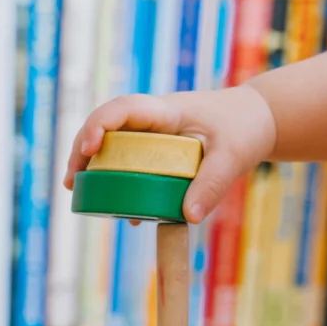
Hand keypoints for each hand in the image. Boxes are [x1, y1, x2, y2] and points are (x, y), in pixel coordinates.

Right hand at [63, 85, 276, 223]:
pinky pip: (130, 162)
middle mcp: (152, 120)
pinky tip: (121, 212)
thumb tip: (188, 217)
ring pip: (112, 145)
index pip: (123, 108)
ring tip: (77, 191)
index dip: (100, 124)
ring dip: (92, 166)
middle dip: (82, 150)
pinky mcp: (157, 151)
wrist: (256, 120)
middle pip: (106, 127)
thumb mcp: (232, 157)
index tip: (89, 147)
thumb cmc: (244, 128)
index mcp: (166, 111)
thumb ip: (212, 184)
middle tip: (71, 180)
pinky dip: (118, 182)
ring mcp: (152, 135)